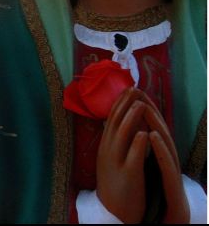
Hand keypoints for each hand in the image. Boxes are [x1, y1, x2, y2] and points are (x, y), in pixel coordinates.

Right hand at [96, 88, 149, 222]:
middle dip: (125, 104)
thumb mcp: (110, 159)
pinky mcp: (127, 175)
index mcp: (104, 146)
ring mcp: (115, 162)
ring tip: (140, 104)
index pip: (111, 119)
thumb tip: (120, 122)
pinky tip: (145, 133)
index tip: (127, 88)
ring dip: (131, 119)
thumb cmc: (115, 184)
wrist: (111, 212)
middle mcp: (107, 151)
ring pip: (122, 136)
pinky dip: (138, 144)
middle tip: (134, 88)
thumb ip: (114, 141)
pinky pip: (133, 157)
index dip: (119, 103)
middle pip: (115, 122)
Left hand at [139, 94, 189, 223]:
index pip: (150, 128)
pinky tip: (152, 135)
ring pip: (164, 142)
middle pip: (158, 130)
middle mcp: (166, 158)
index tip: (131, 91)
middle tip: (138, 90)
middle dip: (149, 109)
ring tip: (144, 106)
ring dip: (154, 123)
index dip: (142, 110)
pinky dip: (159, 148)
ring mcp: (171, 169)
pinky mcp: (172, 182)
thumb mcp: (148, 167)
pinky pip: (165, 163)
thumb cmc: (159, 192)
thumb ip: (143, 149)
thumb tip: (133, 132)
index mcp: (158, 154)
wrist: (169, 218)